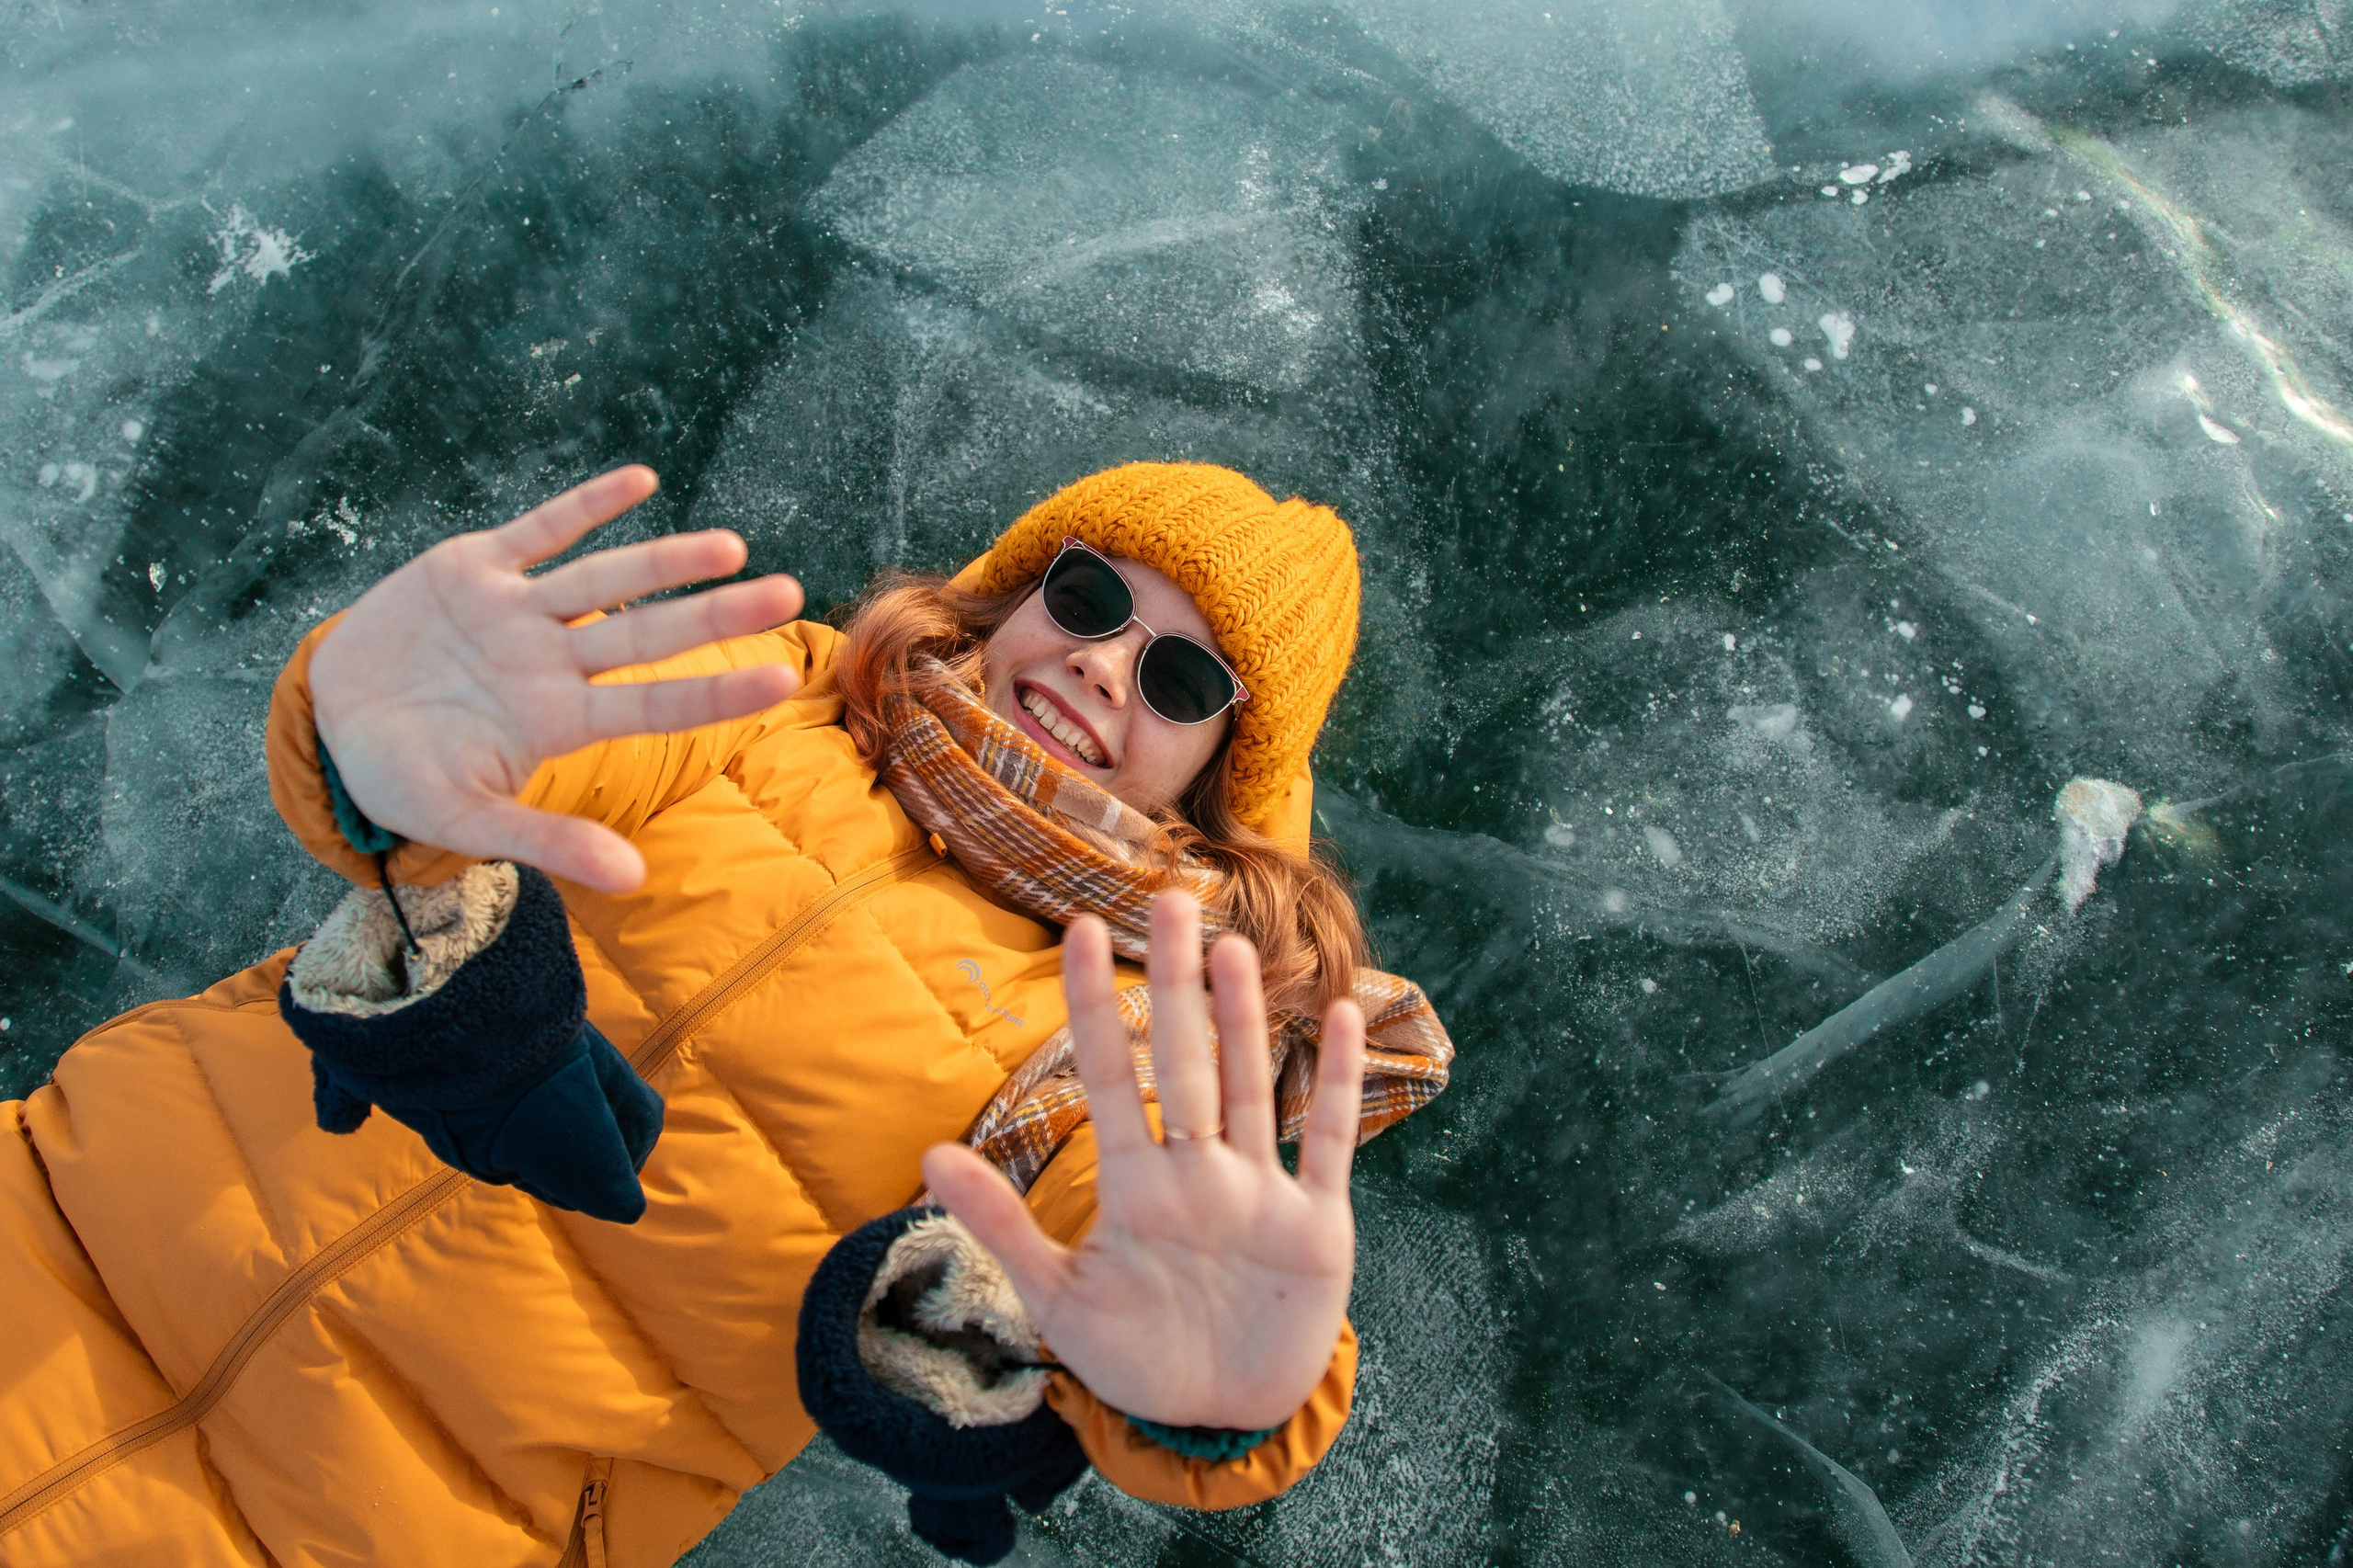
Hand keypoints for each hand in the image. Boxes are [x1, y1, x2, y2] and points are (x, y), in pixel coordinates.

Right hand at [308, 466, 802, 892]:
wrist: (329, 721)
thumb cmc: (404, 779)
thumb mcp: (468, 820)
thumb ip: (550, 841)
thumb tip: (634, 879)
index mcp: (558, 720)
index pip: (655, 705)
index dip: (715, 693)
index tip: (780, 679)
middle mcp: (551, 660)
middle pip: (647, 634)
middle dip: (714, 616)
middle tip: (787, 594)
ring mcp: (517, 611)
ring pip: (604, 579)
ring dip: (664, 560)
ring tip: (731, 546)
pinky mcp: (474, 567)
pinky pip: (540, 529)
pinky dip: (585, 507)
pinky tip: (641, 480)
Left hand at [923, 892, 1366, 1431]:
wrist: (1219, 1422)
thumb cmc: (1137, 1358)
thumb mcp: (1058, 1300)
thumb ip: (1001, 1225)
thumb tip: (927, 1153)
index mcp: (1135, 1188)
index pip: (1108, 1076)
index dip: (1092, 1006)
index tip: (1078, 929)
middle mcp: (1197, 1174)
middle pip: (1185, 1062)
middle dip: (1177, 985)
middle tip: (1171, 900)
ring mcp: (1257, 1194)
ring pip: (1251, 1087)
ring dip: (1246, 1022)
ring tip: (1235, 948)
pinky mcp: (1315, 1227)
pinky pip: (1328, 1143)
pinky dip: (1335, 1085)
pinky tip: (1338, 1018)